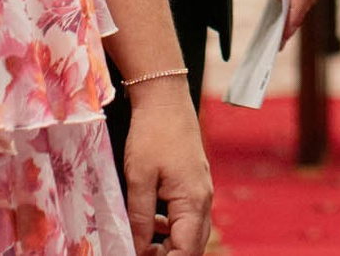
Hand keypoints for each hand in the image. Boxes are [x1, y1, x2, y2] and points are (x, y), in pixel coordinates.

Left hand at [120, 77, 211, 254]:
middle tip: (140, 255)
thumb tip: (137, 249)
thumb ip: (140, 218)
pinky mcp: (193, 183)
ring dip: (170, 245)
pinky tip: (151, 224)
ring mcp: (201, 191)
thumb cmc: (153, 133)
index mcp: (193, 201)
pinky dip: (171, 228)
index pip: (186, 250)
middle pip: (193, 245)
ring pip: (191, 232)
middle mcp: (203, 199)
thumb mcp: (139, 178)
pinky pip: (187, 216)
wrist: (165, 98)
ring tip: (141, 247)